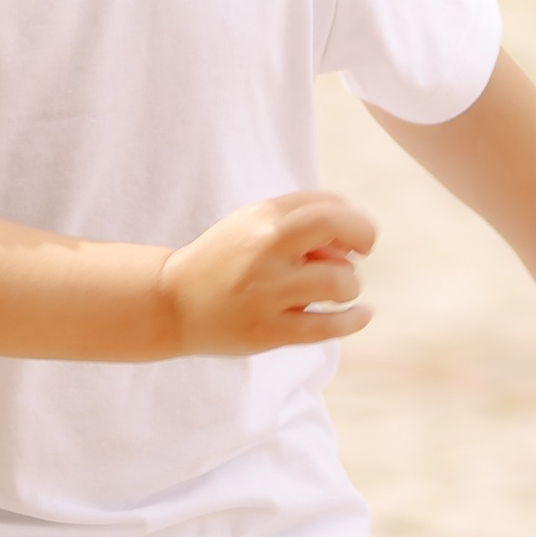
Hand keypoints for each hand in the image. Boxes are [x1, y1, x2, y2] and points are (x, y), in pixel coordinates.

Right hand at [161, 191, 376, 355]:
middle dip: (363, 237)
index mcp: (261, 217)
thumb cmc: (223, 261)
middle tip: (361, 252)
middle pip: (338, 228)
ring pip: (340, 281)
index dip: (352, 218)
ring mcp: (266, 292)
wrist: (172, 302)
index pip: (328, 205)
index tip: (352, 234)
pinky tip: (363, 314)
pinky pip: (327, 326)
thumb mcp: (251, 225)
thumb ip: (298, 222)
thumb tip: (352, 241)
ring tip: (335, 291)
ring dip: (350, 285)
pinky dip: (355, 319)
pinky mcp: (268, 331)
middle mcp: (264, 248)